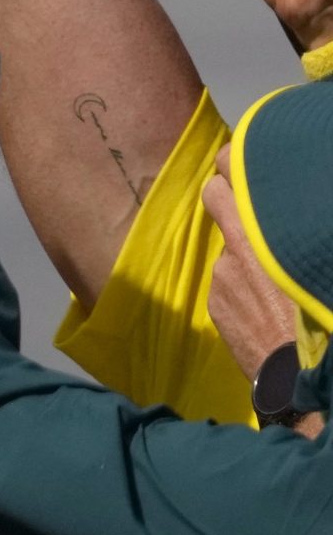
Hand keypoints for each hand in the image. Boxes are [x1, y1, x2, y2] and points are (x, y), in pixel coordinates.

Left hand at [201, 163, 297, 379]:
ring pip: (230, 250)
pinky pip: (227, 282)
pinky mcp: (214, 302)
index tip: (238, 159)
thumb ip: (293, 236)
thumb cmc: (320, 316)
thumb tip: (287, 213)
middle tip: (241, 197)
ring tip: (272, 279)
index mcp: (262, 233)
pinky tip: (264, 307)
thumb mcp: (310, 264)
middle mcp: (237, 246)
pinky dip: (239, 286)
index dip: (232, 164)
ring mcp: (222, 275)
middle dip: (225, 193)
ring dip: (243, 255)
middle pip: (217, 197)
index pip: (232, 177)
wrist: (302, 375)